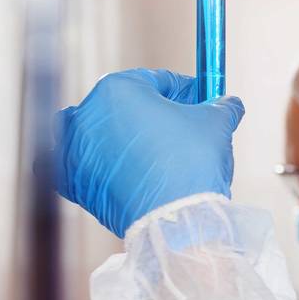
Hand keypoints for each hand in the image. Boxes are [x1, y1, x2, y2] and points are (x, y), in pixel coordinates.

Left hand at [55, 69, 244, 237]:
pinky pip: (76, 164)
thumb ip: (221, 106)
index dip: (182, 90)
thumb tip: (228, 104)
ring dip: (116, 136)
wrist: (174, 219)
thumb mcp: (214, 124)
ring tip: (147, 153)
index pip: (155, 80)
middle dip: (149, 114)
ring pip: (95, 132)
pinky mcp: (70, 180)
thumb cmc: (191, 165)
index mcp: (117, 89)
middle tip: (177, 131)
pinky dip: (91, 164)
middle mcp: (87, 113)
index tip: (197, 101)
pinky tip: (114, 169)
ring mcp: (73, 148)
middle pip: (123, 105)